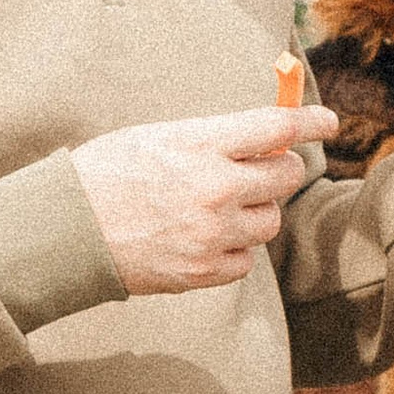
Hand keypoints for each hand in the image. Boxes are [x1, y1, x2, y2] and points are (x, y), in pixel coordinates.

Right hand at [72, 104, 340, 294]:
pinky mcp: (205, 271)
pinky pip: (246, 259)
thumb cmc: (106, 174)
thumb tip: (263, 138)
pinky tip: (203, 237)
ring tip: (217, 207)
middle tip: (260, 168)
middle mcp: (215, 188)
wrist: (65, 231)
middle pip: (286, 176)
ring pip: (270, 221)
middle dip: (279, 170)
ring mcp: (213, 233)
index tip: (328, 122)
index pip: (279, 128)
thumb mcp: (158, 137)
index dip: (311, 122)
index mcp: (201, 145)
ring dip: (255, 212)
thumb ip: (214, 137)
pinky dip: (234, 249)